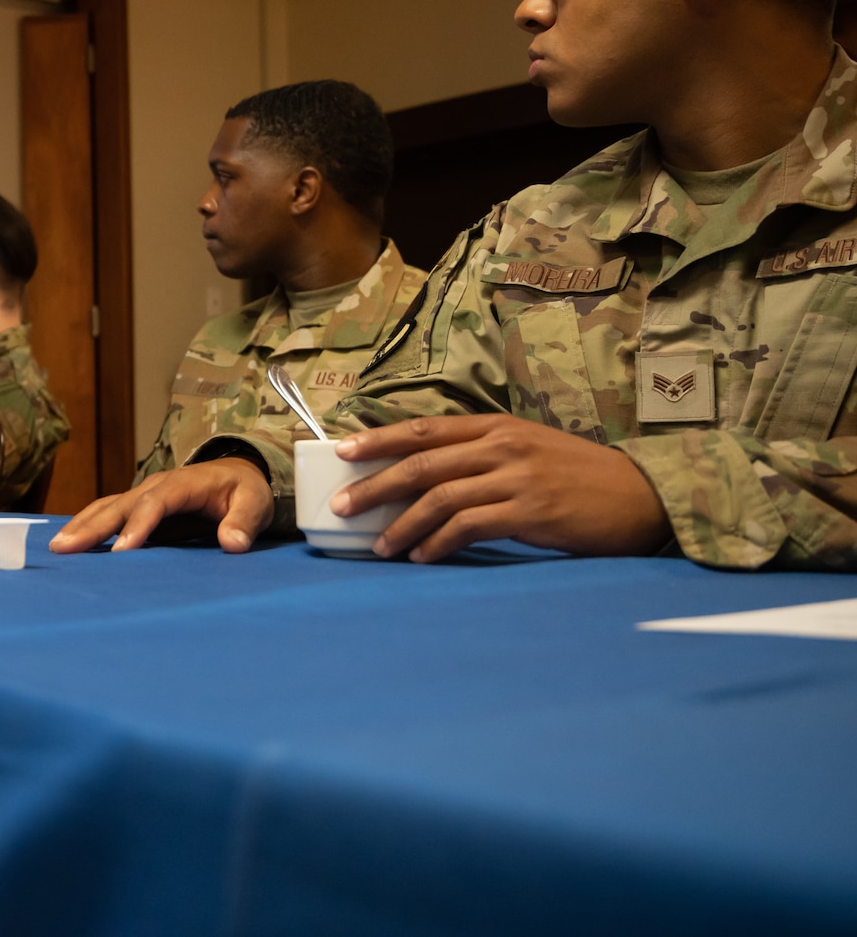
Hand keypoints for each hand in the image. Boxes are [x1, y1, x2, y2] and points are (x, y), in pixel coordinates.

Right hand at [49, 457, 272, 553]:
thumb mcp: (255, 503)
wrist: (237, 475)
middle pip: (120, 504)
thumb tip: (232, 543)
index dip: (138, 525)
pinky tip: (70, 542)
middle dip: (93, 526)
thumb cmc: (244, 491)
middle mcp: (156, 486)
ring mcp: (144, 495)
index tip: (122, 551)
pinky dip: (87, 526)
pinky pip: (108, 514)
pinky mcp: (138, 508)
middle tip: (66, 548)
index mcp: (184, 483)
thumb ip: (243, 522)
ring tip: (58, 547)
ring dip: (82, 526)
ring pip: (107, 507)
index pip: (156, 502)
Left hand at [333, 415, 671, 561]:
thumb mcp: (529, 450)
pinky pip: (469, 527)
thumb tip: (427, 475)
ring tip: (380, 546)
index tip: (343, 452)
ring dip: (402, 524)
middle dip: (375, 485)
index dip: (380, 440)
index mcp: (498, 427)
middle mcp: (503, 446)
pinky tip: (422, 557)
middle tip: (341, 506)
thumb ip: (483, 455)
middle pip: (422, 463)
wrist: (641, 497)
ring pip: (440, 497)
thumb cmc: (580, 477)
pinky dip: (438, 544)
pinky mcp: (531, 512)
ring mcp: (517, 478)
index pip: (426, 428)